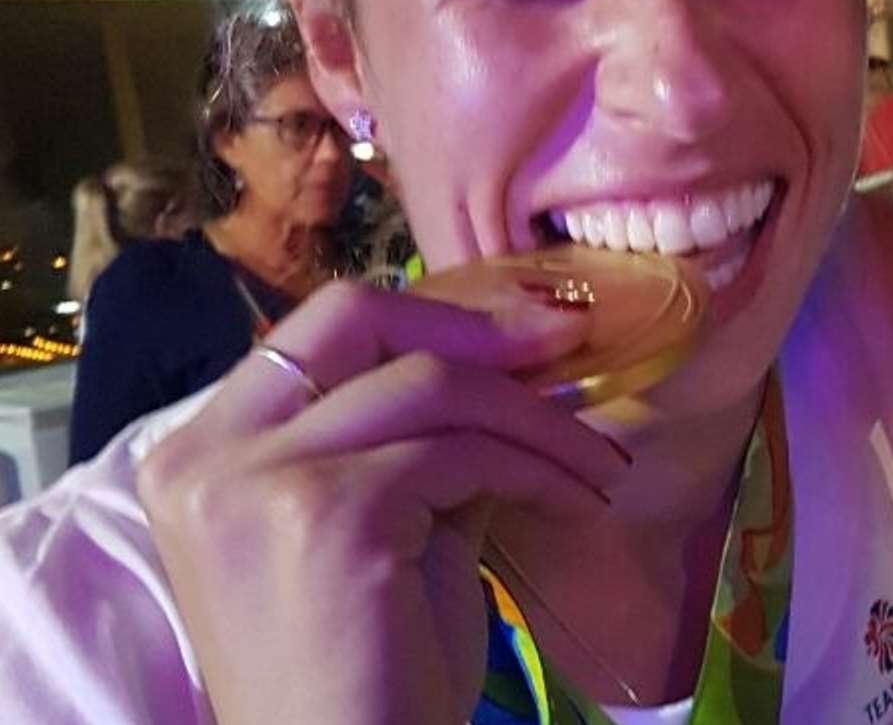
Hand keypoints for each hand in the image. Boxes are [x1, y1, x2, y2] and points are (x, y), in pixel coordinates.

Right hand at [136, 280, 627, 724]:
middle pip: (356, 318)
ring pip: (431, 386)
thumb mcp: (391, 526)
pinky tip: (576, 501)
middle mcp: (209, 453)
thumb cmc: (371, 673)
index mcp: (202, 450)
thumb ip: (422, 442)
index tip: (526, 331)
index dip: (432, 315)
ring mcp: (259, 480)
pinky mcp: (327, 514)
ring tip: (595, 462)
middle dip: (477, 326)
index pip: (322, 329)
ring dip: (537, 417)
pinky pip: (464, 454)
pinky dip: (538, 469)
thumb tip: (514, 361)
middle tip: (568, 345)